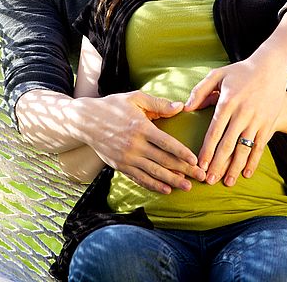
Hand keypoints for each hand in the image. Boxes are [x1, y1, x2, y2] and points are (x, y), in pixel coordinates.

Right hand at [74, 91, 205, 192]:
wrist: (85, 121)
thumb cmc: (113, 106)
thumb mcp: (135, 98)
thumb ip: (159, 103)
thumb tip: (180, 106)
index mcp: (140, 128)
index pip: (166, 143)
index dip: (182, 153)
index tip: (195, 160)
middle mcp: (134, 146)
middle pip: (163, 161)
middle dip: (184, 170)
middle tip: (200, 176)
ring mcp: (126, 158)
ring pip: (153, 173)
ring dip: (172, 181)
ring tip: (187, 187)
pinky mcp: (120, 166)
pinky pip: (139, 178)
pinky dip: (153, 185)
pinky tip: (166, 189)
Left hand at [184, 56, 286, 186]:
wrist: (271, 67)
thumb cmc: (241, 72)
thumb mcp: (218, 75)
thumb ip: (200, 91)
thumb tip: (186, 108)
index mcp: (227, 102)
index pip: (214, 132)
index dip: (206, 151)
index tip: (199, 165)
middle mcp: (242, 113)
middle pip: (227, 145)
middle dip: (218, 165)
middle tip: (208, 180)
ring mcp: (257, 119)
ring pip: (244, 149)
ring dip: (234, 167)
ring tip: (227, 182)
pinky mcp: (268, 123)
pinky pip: (260, 146)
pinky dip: (253, 161)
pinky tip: (246, 173)